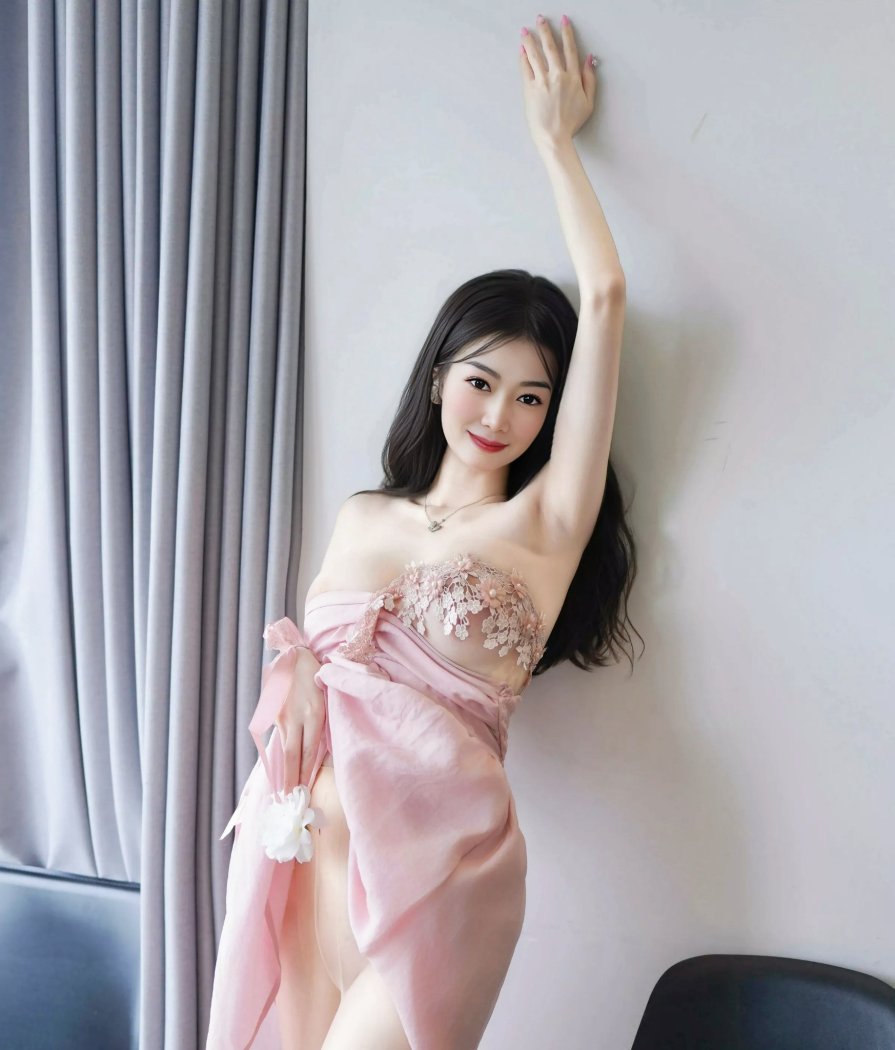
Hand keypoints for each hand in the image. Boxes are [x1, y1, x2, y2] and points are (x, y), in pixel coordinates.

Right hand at [275, 646, 325, 792]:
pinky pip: (278, 739)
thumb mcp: (324, 698)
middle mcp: (298, 718)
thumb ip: (320, 722)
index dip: (307, 772)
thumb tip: (317, 749)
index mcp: (316, 714)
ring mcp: (283, 716)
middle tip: (291, 800)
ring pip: (285, 750)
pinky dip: (280, 755)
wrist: (295, 655)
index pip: (311, 751)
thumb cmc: (316, 677)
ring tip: (283, 792)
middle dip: (292, 780)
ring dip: (284, 772)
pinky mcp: (273, 714)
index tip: (305, 790)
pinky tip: (279, 769)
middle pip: (295, 756)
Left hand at [519, 14, 596, 150]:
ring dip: (530, 40)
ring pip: (535, 55)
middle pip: (551, 47)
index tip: (563, 21)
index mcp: (573, 78)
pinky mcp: (530, 90)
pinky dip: (523, 58)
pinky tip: (521, 50)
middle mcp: (557, 76)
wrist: (554, 137)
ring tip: (525, 30)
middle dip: (546, 30)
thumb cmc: (571, 123)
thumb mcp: (588, 102)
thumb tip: (589, 59)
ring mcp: (542, 82)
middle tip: (540, 19)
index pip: (570, 49)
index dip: (567, 33)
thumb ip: (589, 78)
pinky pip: (526, 69)